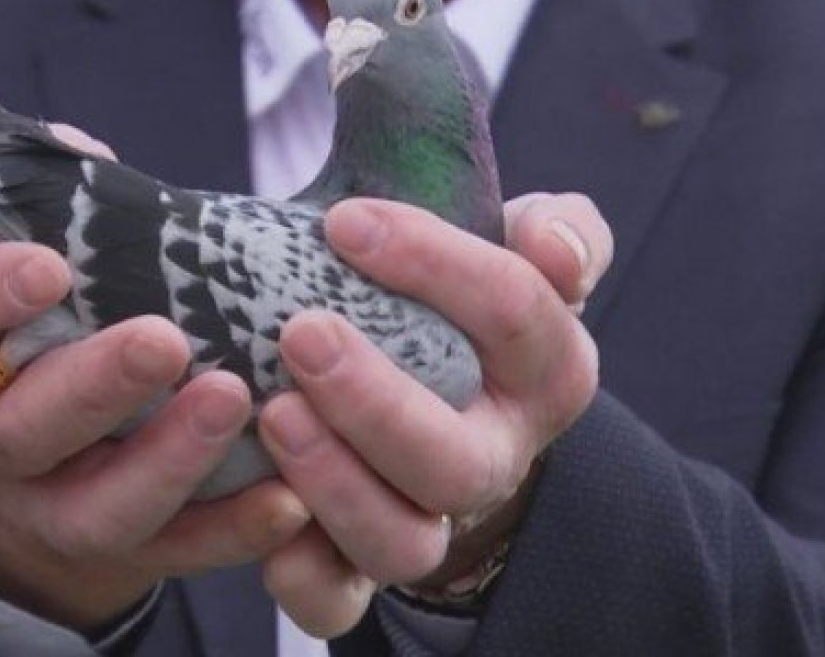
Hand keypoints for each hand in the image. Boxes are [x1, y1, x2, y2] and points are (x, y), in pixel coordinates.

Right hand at [0, 124, 311, 632]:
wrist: (52, 454)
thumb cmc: (55, 320)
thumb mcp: (39, 254)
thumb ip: (62, 207)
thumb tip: (86, 156)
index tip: (48, 267)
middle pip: (17, 427)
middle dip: (91, 385)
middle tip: (163, 340)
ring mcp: (47, 506)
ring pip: (96, 507)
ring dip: (168, 459)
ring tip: (235, 397)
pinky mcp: (118, 552)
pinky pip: (174, 553)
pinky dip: (232, 529)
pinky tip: (291, 496)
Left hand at [257, 192, 611, 635]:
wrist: (443, 388)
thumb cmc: (464, 303)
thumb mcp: (523, 250)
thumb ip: (561, 233)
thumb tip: (554, 249)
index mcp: (547, 371)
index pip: (515, 315)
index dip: (435, 264)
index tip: (346, 222)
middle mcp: (496, 459)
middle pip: (456, 460)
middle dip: (377, 402)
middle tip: (302, 335)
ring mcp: (431, 520)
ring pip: (401, 541)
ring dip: (335, 484)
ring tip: (274, 413)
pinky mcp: (362, 563)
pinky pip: (339, 602)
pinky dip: (302, 575)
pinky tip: (262, 511)